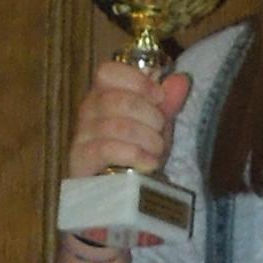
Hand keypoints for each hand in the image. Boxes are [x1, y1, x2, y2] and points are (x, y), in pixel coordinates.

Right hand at [65, 57, 187, 191]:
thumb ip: (168, 102)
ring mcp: (81, 136)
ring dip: (145, 137)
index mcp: (104, 94)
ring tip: (157, 150)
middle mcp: (88, 110)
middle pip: (115, 99)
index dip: (136, 81)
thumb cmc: (137, 151)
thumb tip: (181, 80)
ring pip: (114, 125)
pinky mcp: (80, 161)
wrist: (121, 191)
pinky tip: (149, 163)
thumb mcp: (157, 124)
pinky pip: (106, 149)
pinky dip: (135, 154)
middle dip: (148, 114)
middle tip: (161, 129)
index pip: (107, 72)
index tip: (158, 96)